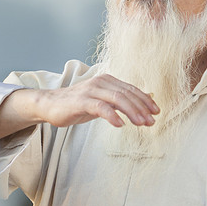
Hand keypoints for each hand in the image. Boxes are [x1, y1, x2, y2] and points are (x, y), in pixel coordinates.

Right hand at [0, 75, 159, 137]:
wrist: (50, 104)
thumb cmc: (77, 104)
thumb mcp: (102, 102)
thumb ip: (119, 101)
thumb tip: (142, 103)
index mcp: (108, 81)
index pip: (131, 89)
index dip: (145, 100)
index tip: (156, 112)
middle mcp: (101, 82)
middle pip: (127, 94)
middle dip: (142, 108)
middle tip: (151, 121)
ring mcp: (91, 90)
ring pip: (117, 99)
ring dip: (132, 111)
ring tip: (141, 123)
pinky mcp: (82, 101)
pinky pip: (101, 107)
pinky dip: (112, 116)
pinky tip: (120, 124)